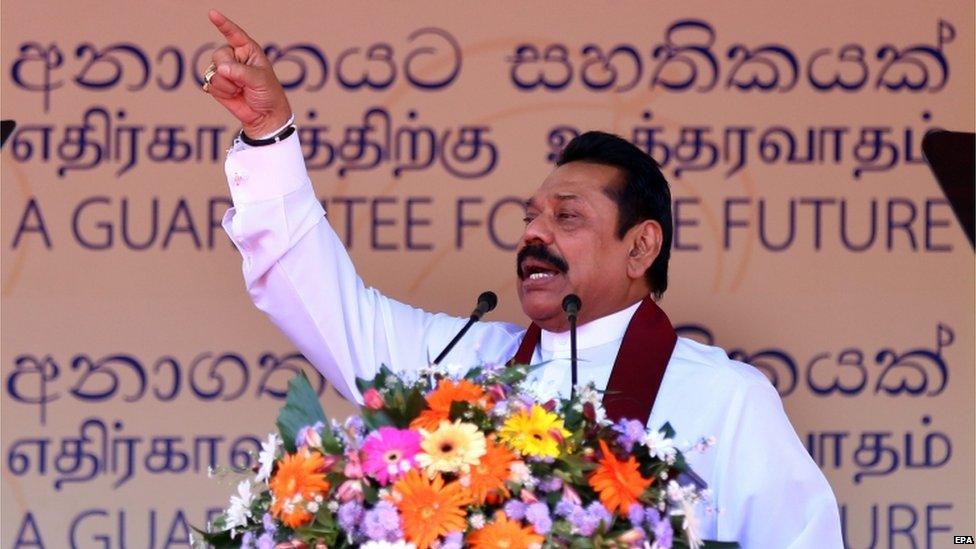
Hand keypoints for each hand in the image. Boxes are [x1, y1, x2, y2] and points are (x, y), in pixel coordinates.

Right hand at [206, 10, 291, 137]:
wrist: (264, 115)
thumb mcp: (260, 80)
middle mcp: (234, 58)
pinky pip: (210, 84)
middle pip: (219, 55)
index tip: (212, 13)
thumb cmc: (268, 93)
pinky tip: (233, 95)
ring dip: (227, 85)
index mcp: (248, 50)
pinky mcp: (217, 84)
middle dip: (229, 71)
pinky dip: (222, 92)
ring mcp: (224, 71)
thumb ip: (241, 72)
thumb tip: (221, 69)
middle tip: (243, 83)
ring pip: (213, 71)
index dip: (223, 24)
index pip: (234, 34)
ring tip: (240, 90)